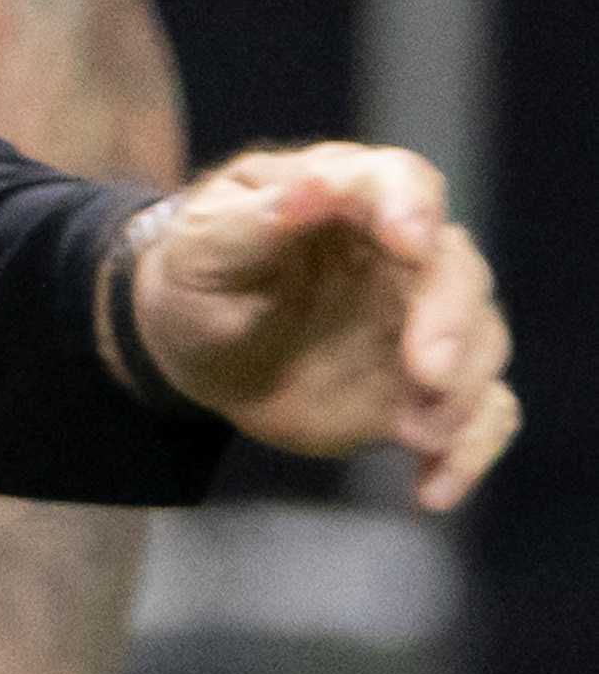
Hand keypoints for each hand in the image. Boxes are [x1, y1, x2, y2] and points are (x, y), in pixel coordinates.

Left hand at [131, 144, 514, 508]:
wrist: (192, 347)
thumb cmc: (197, 276)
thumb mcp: (202, 245)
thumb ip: (258, 218)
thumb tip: (315, 185)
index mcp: (347, 196)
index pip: (400, 183)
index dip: (411, 207)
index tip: (409, 241)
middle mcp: (402, 256)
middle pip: (458, 271)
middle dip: (450, 319)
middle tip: (425, 371)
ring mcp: (420, 321)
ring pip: (481, 341)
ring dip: (463, 389)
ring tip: (419, 433)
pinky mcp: (423, 387)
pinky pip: (479, 414)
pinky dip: (470, 451)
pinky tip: (432, 489)